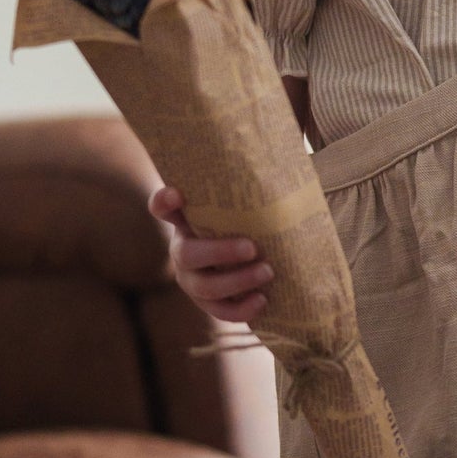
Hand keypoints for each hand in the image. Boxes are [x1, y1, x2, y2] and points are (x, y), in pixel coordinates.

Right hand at [149, 185, 272, 322]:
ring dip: (236, 281)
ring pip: (204, 287)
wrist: (260, 260)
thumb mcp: (249, 203)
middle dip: (219, 252)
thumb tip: (292, 146)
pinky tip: (263, 300)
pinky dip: (241, 309)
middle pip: (187, 254)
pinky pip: (220, 311)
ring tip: (267, 272)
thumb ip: (254, 185)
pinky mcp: (210, 303)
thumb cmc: (252, 220)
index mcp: (188, 221)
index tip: (177, 194)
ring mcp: (194, 280)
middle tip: (252, 247)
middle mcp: (184, 250)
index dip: (164, 201)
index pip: (163, 207)